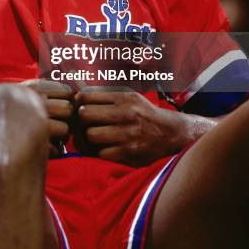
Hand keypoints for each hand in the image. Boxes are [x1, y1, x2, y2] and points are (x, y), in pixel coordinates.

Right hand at [21, 79, 73, 156]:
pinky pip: (57, 150)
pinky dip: (55, 151)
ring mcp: (33, 125)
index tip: (61, 106)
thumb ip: (43, 89)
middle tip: (59, 123)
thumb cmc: (2, 109)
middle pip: (69, 110)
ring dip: (62, 135)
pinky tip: (44, 149)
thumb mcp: (20, 91)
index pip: (67, 91)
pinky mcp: (32, 147)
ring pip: (65, 130)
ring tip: (51, 136)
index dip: (67, 100)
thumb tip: (73, 90)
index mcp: (34, 88)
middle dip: (67, 118)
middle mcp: (34, 104)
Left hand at [76, 88, 198, 166]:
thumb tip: (78, 95)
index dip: (79, 102)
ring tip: (94, 136)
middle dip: (81, 120)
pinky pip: (101, 153)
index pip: (88, 96)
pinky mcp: (129, 153)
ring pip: (91, 135)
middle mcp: (126, 113)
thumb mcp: (129, 96)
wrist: (171, 133)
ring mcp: (127, 134)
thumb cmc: (144, 113)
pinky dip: (100, 152)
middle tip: (84, 123)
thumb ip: (105, 95)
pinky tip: (105, 148)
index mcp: (124, 97)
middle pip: (85, 114)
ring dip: (89, 137)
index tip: (81, 107)